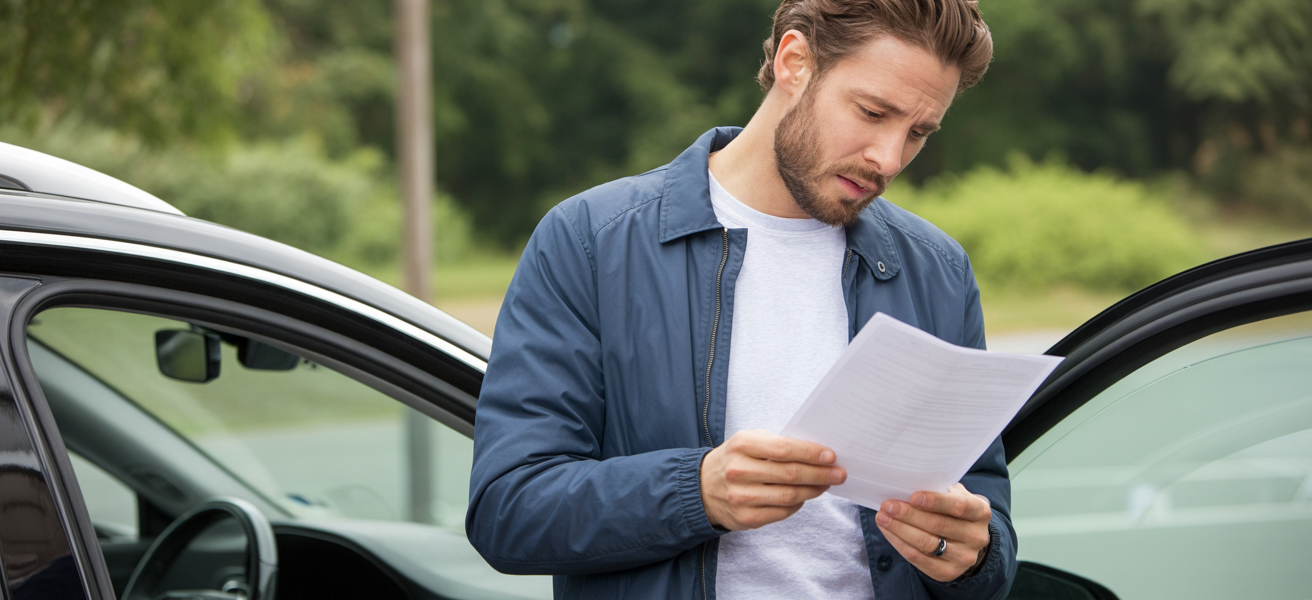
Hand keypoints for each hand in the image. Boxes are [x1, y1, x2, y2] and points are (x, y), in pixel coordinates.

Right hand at [700, 430, 845, 529]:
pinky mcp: (746, 518)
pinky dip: (798, 504)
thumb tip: (817, 453)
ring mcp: (741, 497)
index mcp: (741, 445)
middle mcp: (739, 471)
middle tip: (839, 473)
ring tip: (826, 485)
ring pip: (789, 496)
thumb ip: (777, 444)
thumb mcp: (748, 442)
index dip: (811, 453)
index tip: (831, 456)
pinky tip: (804, 496)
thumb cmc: (734, 460)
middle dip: (820, 474)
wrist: (702, 488)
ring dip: (814, 490)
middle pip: (790, 474)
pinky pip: (782, 512)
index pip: (783, 449)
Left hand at [875, 483, 991, 581]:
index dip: (935, 501)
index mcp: (980, 512)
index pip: (959, 506)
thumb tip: (907, 485)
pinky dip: (899, 543)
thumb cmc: (954, 510)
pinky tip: (888, 531)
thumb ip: (938, 490)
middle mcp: (976, 537)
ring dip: (900, 529)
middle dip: (909, 515)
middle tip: (888, 506)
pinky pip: (918, 558)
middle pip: (938, 525)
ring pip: (926, 543)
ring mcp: (964, 557)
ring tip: (882, 517)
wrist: (967, 540)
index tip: (913, 496)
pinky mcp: (948, 572)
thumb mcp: (954, 495)